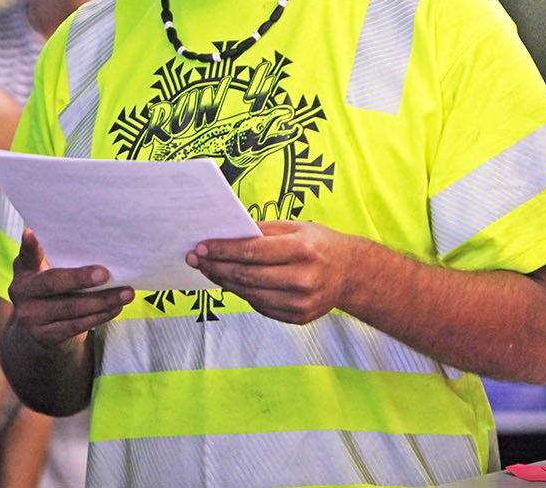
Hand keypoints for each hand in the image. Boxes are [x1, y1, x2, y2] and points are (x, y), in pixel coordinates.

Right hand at [7, 229, 132, 347]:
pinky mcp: (45, 336)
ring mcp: (30, 317)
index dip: (29, 244)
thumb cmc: (54, 292)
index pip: (27, 255)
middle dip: (80, 278)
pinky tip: (115, 308)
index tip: (32, 232)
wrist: (42, 331)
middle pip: (52, 283)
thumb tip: (98, 244)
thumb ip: (60, 259)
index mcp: (24, 270)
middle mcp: (21, 292)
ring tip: (126, 293)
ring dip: (102, 300)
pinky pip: (76, 325)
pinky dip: (99, 316)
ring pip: (70, 307)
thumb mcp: (48, 272)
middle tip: (105, 274)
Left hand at [187, 220, 361, 324]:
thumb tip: (226, 235)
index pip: (252, 251)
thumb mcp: (296, 227)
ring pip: (249, 294)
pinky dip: (243, 294)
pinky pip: (260, 306)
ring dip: (224, 282)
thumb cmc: (319, 244)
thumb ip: (263, 231)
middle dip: (216, 267)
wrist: (350, 273)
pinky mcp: (298, 317)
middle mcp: (302, 278)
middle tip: (195, 259)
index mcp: (302, 250)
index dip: (222, 250)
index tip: (201, 247)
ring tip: (208, 270)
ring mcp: (300, 302)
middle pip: (246, 275)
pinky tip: (231, 283)